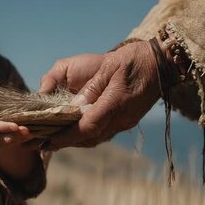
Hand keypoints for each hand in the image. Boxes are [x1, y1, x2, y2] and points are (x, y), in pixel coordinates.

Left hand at [45, 41, 160, 149]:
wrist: (160, 62)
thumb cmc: (133, 59)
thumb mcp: (110, 67)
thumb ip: (91, 87)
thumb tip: (74, 105)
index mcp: (116, 103)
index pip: (88, 127)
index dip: (67, 136)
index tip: (48, 141)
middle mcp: (122, 118)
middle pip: (90, 137)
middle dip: (67, 142)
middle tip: (44, 144)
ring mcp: (126, 121)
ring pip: (97, 138)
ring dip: (77, 140)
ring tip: (56, 140)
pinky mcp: (128, 120)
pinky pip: (105, 133)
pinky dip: (88, 134)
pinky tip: (76, 131)